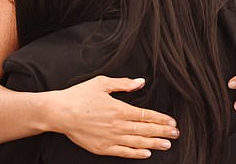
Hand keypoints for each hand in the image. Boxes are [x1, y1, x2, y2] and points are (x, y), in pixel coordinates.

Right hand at [48, 75, 179, 158]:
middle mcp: (117, 125)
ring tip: (167, 145)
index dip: (161, 119)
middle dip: (163, 132)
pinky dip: (136, 153)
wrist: (59, 113)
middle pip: (145, 129)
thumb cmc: (79, 96)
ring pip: (138, 142)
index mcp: (119, 109)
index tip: (172, 121)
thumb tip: (140, 82)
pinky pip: (123, 152)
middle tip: (176, 134)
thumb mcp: (101, 83)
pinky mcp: (102, 148)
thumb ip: (123, 84)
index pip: (146, 115)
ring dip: (154, 143)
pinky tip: (146, 153)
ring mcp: (110, 138)